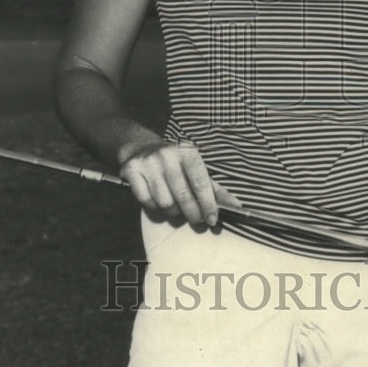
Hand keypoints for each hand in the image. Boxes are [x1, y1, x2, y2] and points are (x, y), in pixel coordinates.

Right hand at [120, 140, 240, 226]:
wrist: (141, 147)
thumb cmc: (176, 163)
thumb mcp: (196, 169)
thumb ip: (215, 188)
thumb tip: (236, 206)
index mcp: (187, 152)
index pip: (201, 182)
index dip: (208, 204)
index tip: (212, 219)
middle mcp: (168, 154)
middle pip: (183, 196)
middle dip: (192, 213)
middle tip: (196, 219)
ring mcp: (148, 162)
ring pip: (164, 202)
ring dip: (172, 211)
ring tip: (175, 206)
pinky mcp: (132, 170)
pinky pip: (146, 201)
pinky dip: (153, 207)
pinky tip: (157, 199)